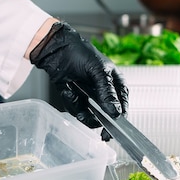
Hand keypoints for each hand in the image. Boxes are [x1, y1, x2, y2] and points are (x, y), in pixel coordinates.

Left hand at [29, 22, 128, 140]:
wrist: (56, 50)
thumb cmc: (80, 53)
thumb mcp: (98, 71)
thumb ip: (108, 92)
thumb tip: (115, 112)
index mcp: (116, 84)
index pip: (123, 106)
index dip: (119, 119)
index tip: (113, 129)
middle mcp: (105, 93)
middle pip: (107, 116)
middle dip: (97, 118)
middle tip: (91, 120)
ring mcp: (91, 98)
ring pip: (91, 117)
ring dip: (81, 110)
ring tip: (72, 94)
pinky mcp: (77, 100)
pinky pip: (78, 111)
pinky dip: (71, 103)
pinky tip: (67, 90)